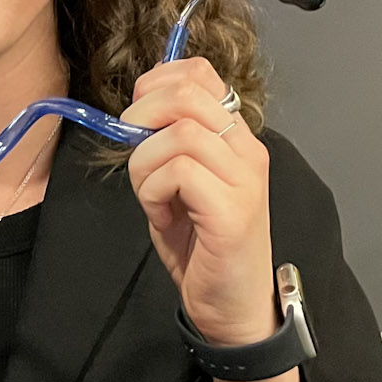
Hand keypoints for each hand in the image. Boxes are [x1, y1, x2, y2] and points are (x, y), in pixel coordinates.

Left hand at [121, 58, 275, 347]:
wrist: (233, 307)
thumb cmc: (203, 247)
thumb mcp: (181, 184)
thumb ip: (167, 145)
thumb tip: (135, 114)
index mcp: (235, 137)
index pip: (200, 74)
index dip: (156, 83)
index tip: (139, 120)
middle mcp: (247, 149)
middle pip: (186, 94)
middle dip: (141, 120)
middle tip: (137, 158)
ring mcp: (244, 178)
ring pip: (177, 134)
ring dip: (145, 166)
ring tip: (153, 198)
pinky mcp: (232, 209)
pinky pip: (178, 172)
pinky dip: (154, 193)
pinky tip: (163, 217)